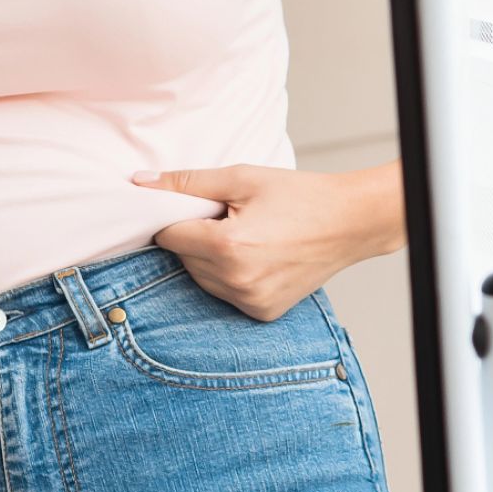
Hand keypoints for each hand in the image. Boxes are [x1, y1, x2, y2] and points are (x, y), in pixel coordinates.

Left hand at [132, 162, 396, 321]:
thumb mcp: (242, 178)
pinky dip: (233, 278)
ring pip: (201, 280)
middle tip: (234, 220)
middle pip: (183, 259)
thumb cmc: (301, 195)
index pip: (168, 236)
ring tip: (249, 238)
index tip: (205, 208)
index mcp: (227, 246)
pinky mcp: (262, 313)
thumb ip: (187, 182)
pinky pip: (226, 295)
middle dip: (197, 238)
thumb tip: (139, 183)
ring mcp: (250, 301)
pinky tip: (260, 258)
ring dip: (212, 260)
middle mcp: (235, 281)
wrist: (352, 222)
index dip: (181, 218)